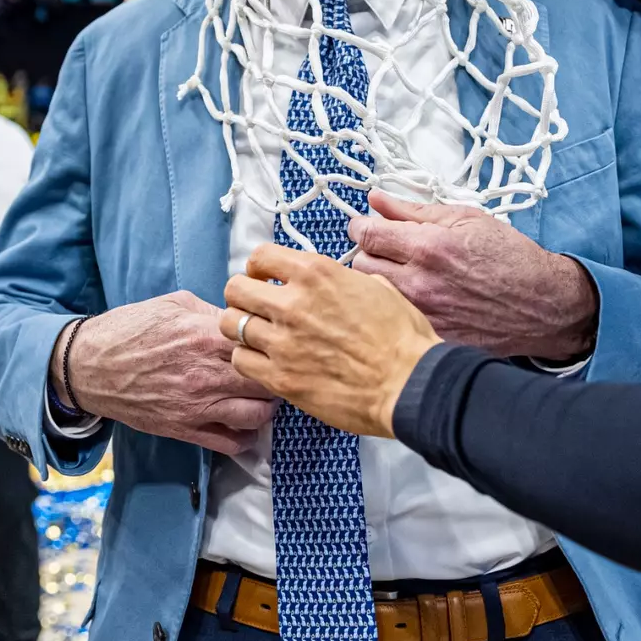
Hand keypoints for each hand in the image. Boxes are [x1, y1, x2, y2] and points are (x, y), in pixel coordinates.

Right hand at [53, 291, 276, 454]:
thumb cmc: (129, 330)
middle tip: (276, 371)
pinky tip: (243, 422)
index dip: (273, 343)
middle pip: (267, 381)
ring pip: (257, 416)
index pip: (260, 343)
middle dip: (277, 376)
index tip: (275, 342)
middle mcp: (205, 374)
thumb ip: (212, 311)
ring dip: (267, 407)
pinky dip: (246, 436)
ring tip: (262, 397)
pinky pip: (231, 443)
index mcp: (204, 336)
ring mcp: (196, 406)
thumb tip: (241, 319)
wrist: (89, 366)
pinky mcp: (184, 430)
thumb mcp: (173, 304)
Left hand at [220, 244, 439, 438]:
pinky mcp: (281, 377)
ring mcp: (283, 342)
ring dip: (241, 327)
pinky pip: (240, 361)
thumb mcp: (377, 287)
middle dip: (242, 296)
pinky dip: (247, 359)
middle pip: (235, 289)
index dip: (259, 267)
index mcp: (317, 273)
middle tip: (256, 307)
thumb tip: (333, 280)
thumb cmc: (402, 338)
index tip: (264, 277)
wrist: (409, 384)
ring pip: (230, 324)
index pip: (260, 256)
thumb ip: (343, 279)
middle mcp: (292, 303)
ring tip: (257, 335)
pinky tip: (264, 361)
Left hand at [348, 189, 597, 361]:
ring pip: (372, 295)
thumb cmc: (510, 257)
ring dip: (379, 281)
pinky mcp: (430, 336)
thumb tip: (376, 200)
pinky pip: (394, 317)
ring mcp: (423, 315)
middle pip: (360, 266)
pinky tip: (419, 299)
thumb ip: (413, 210)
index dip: (361, 226)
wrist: (544, 305)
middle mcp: (420, 284)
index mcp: (428, 247)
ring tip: (404, 274)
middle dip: (369, 253)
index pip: (365, 235)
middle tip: (389, 250)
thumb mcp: (466, 219)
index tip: (367, 226)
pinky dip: (397, 306)